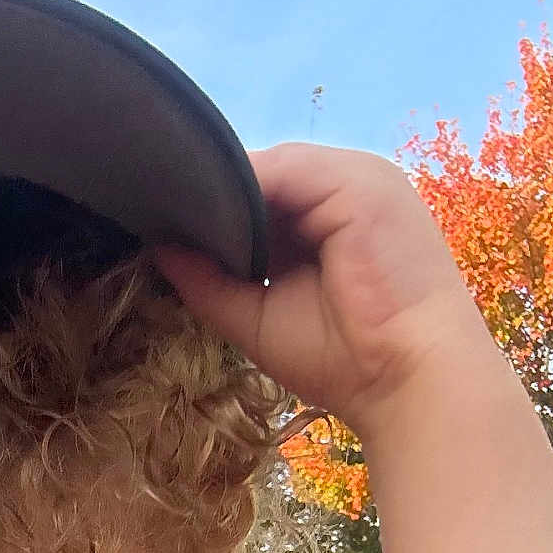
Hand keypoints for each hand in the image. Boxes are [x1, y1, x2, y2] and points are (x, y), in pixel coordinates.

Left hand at [155, 143, 500, 434]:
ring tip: (165, 215)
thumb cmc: (344, 361)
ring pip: (270, 169)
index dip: (212, 210)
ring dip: (221, 192)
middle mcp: (347, 186)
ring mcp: (358, 177)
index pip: (261, 194)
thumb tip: (157, 248)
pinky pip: (285, 172)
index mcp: (332, 215)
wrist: (408, 382)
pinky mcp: (359, 184)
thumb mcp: (258, 316)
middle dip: (209, 196)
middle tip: (144, 216)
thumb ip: (210, 280)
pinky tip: (201, 212)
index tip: (156, 227)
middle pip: (263, 176)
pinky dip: (240, 190)